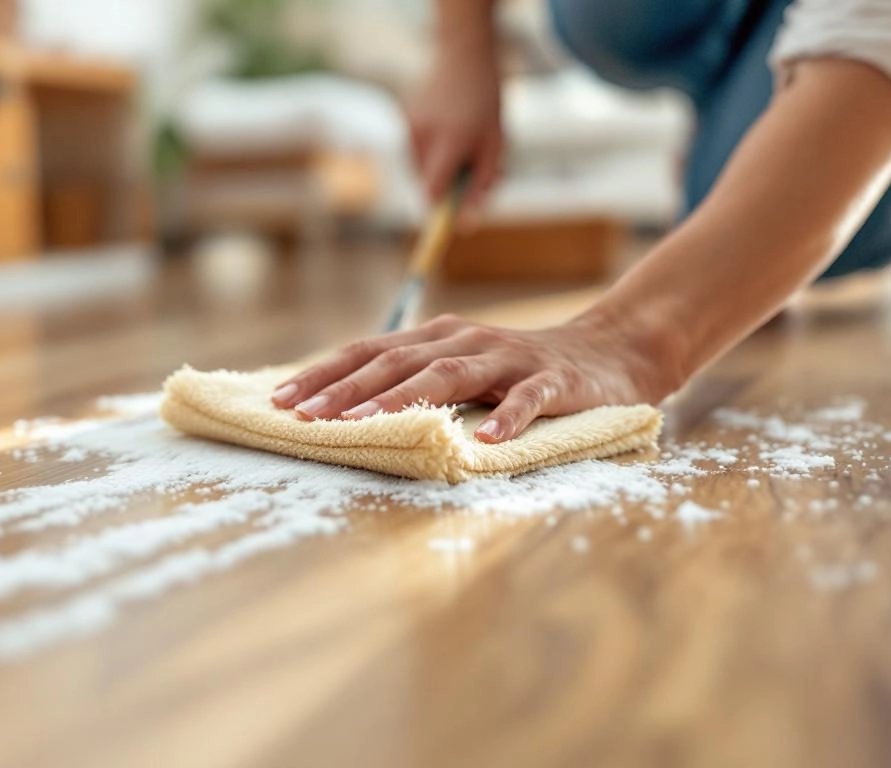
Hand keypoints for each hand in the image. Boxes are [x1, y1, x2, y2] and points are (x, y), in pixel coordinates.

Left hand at [270, 314, 678, 442]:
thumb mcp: (461, 366)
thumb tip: (340, 406)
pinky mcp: (553, 382)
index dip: (325, 373)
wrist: (609, 352)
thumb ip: (413, 378)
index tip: (281, 399)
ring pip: (450, 375)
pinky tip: (486, 443)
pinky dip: (506, 421)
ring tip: (368, 423)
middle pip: (398, 361)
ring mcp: (509, 358)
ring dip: (406, 399)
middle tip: (306, 415)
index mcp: (438, 337)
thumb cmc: (520, 368)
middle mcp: (466, 340)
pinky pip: (527, 401)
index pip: (370, 351)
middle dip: (347, 389)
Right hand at [408, 27, 503, 223]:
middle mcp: (424, 136)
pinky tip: (447, 126)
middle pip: (426, 183)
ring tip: (460, 140)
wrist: (464, 56)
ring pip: (420, 168)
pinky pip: (416, 150)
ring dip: (439, 166)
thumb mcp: (495, 148)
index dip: (437, 212)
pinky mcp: (403, 119)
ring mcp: (409, 126)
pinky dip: (431, 149)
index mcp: (449, 143)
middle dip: (446, 187)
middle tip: (470, 172)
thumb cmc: (486, 104)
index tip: (447, 223)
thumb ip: (481, 187)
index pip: (432, 192)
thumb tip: (466, 226)